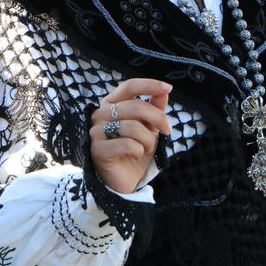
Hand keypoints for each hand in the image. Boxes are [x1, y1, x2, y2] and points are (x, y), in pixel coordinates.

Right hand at [90, 78, 171, 194]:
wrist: (124, 179)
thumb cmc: (135, 150)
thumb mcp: (149, 127)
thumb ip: (155, 108)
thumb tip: (165, 92)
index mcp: (111, 103)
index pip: (129, 86)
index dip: (149, 85)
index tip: (168, 88)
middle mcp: (100, 113)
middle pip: (136, 106)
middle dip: (158, 118)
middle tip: (167, 131)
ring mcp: (96, 131)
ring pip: (133, 126)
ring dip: (148, 139)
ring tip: (147, 147)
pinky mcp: (97, 149)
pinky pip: (128, 144)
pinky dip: (139, 150)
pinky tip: (136, 154)